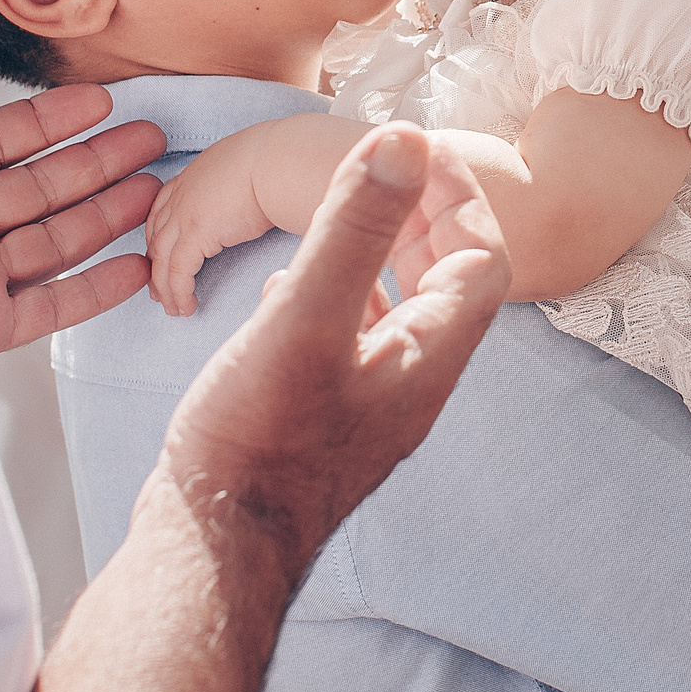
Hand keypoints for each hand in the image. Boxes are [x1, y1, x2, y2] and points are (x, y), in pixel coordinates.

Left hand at [0, 0, 165, 373]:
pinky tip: (135, 264)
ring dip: (108, 213)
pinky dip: (96, 290)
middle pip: (42, 185)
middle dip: (98, 160)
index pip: (0, 140)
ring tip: (156, 188)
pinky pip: (50, 307)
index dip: (52, 120)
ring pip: (56, 239)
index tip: (101, 100)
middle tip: (151, 138)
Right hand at [24, 123, 507, 691]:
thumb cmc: (258, 440)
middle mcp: (410, 385)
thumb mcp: (308, 317)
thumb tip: (405, 138)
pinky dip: (332, 301)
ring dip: (376, 256)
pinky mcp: (321, 423)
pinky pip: (347, 344)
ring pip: (395, 312)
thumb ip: (356, 228)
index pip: (481, 258)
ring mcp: (366, 409)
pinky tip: (285, 293)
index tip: (417, 148)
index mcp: (427, 356)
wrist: (210, 552)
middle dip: (420, 218)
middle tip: (382, 170)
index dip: (457, 196)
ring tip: (340, 217)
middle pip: (445, 282)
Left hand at [145, 126, 280, 317]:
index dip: (159, 236)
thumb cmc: (280, 163)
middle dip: (155, 265)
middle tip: (158, 289)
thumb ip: (241, 187)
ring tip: (174, 309)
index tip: (160, 255)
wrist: (281, 162)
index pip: (163, 209)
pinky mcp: (195, 234)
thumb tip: (258, 202)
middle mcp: (182, 194)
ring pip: (162, 259)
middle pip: (157, 236)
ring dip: (165, 287)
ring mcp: (184, 214)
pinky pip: (178, 271)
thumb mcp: (250, 169)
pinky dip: (179, 292)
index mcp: (195, 176)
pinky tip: (187, 307)